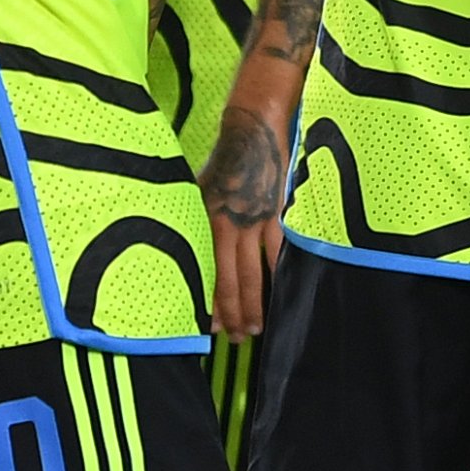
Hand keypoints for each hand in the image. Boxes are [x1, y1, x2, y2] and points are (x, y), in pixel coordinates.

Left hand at [203, 100, 293, 337]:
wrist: (251, 131)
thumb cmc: (224, 163)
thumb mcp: (197, 191)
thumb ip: (196, 223)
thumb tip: (187, 255)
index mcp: (203, 221)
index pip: (203, 272)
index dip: (207, 303)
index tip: (211, 328)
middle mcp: (226, 224)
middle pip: (228, 280)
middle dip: (232, 313)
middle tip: (238, 339)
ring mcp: (253, 220)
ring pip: (253, 273)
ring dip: (255, 304)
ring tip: (257, 329)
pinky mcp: (277, 213)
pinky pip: (279, 253)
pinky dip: (280, 277)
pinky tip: (283, 296)